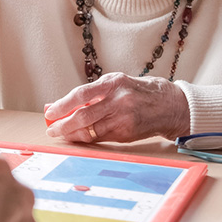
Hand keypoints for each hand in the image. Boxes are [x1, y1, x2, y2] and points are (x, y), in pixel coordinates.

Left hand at [44, 72, 189, 142]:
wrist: (172, 105)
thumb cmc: (139, 91)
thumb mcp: (116, 83)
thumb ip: (92, 93)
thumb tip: (64, 105)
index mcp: (113, 83)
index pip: (80, 95)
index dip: (62, 105)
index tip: (50, 112)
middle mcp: (119, 101)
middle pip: (83, 116)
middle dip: (62, 125)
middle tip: (52, 129)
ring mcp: (124, 119)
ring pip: (90, 130)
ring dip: (72, 134)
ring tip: (61, 134)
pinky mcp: (127, 133)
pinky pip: (101, 138)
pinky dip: (86, 138)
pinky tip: (78, 137)